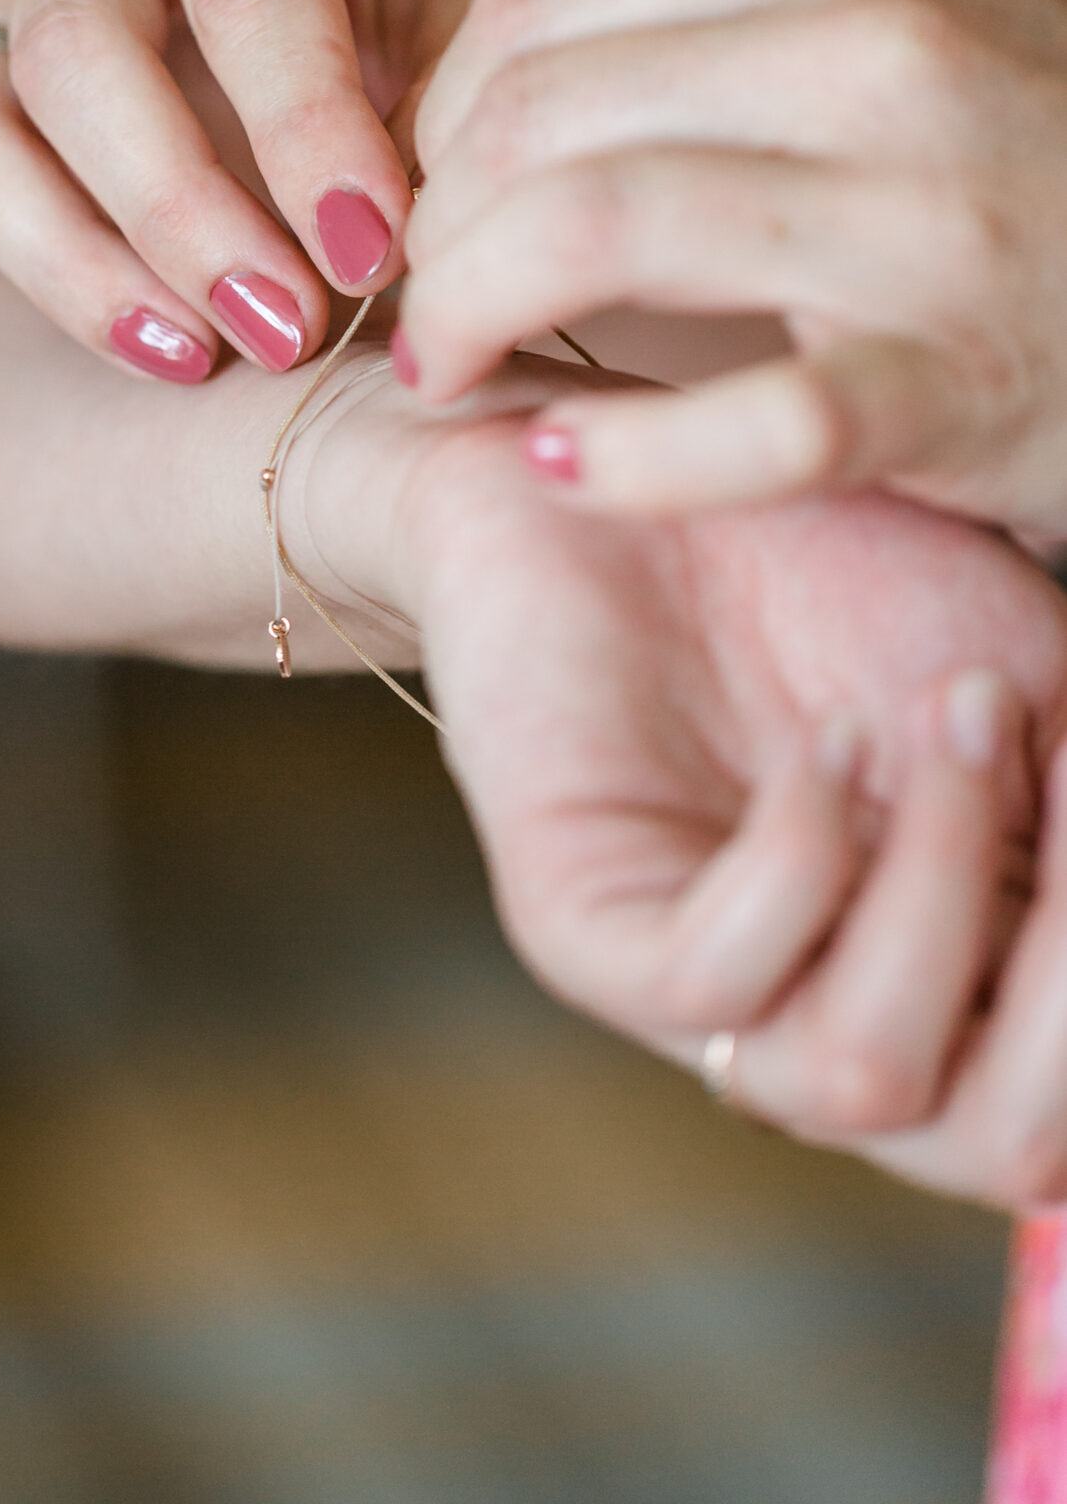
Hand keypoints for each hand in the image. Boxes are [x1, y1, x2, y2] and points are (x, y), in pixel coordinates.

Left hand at [368, 386, 1066, 1202]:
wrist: (638, 456)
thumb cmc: (847, 565)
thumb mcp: (1036, 690)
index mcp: (967, 987)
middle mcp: (846, 1017)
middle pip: (1014, 1150)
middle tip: (1040, 744)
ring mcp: (712, 995)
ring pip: (868, 1077)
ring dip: (942, 881)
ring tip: (941, 712)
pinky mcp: (584, 934)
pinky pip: (717, 979)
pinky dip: (808, 853)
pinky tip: (827, 740)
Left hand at [400, 0, 1066, 530]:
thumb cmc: (1028, 159)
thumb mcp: (889, 27)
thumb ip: (706, 36)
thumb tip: (467, 97)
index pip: (534, 8)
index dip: (432, 118)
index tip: (424, 200)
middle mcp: (890, 45)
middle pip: (537, 114)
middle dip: (431, 224)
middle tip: (423, 305)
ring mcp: (935, 212)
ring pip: (598, 225)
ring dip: (473, 312)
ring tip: (453, 371)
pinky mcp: (959, 379)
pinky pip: (754, 420)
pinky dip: (630, 454)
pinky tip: (564, 461)